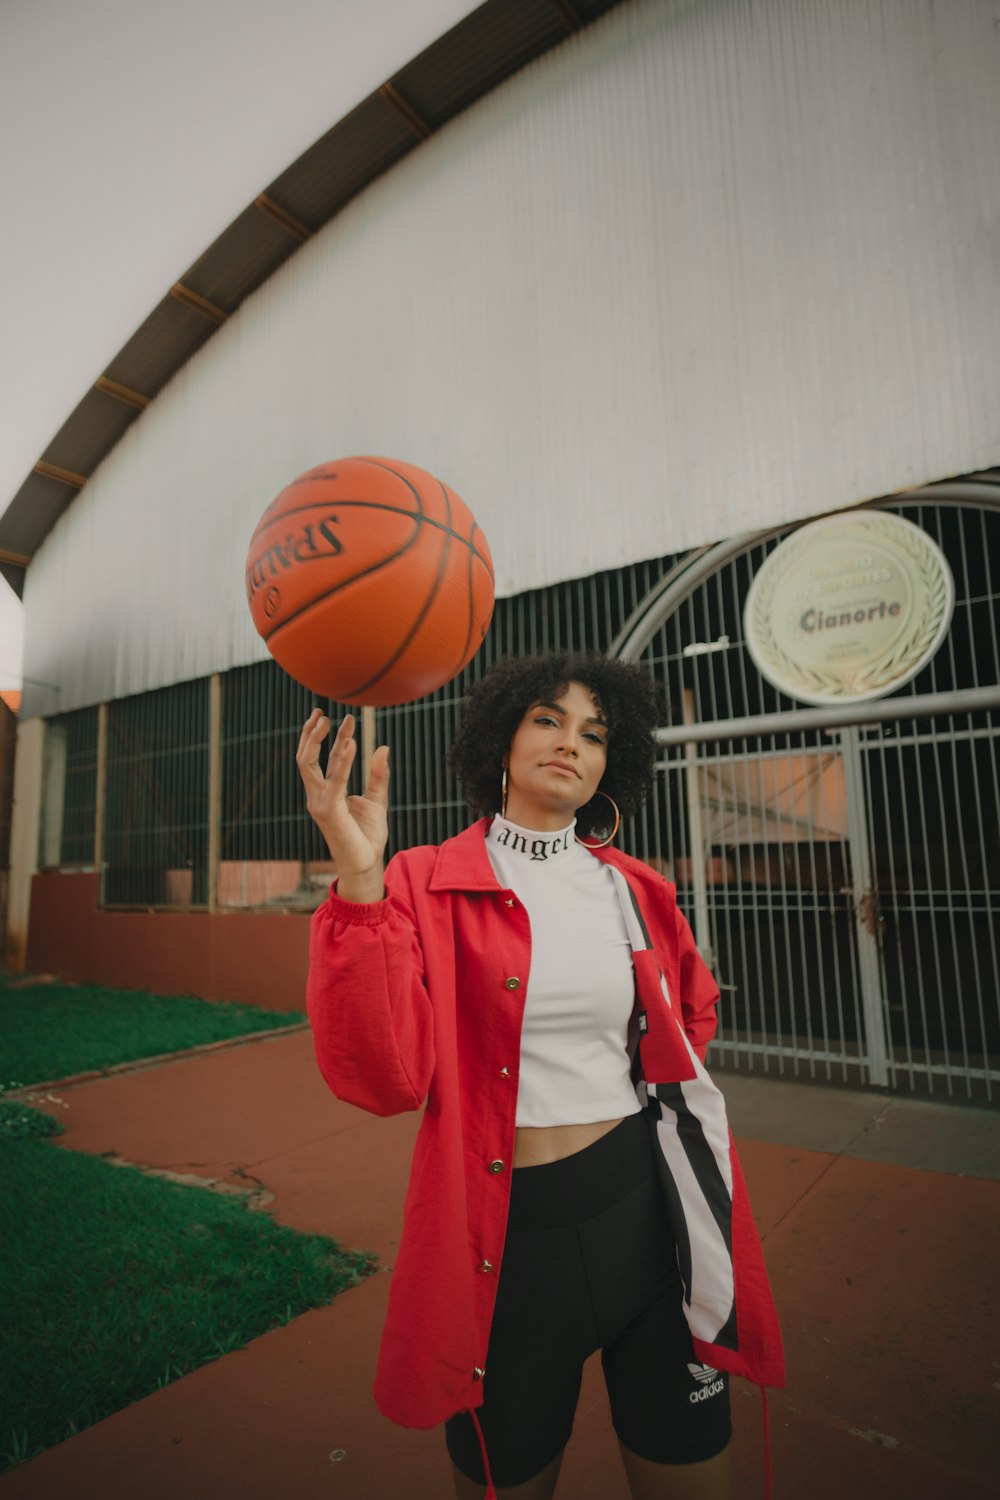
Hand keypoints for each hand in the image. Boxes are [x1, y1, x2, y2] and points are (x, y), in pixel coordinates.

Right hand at [296, 710, 388, 900]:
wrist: (367, 863)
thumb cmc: (368, 836)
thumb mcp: (377, 800)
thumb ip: (378, 775)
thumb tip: (383, 747)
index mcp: (327, 792)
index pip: (324, 758)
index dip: (332, 737)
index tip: (346, 717)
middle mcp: (317, 795)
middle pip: (305, 758)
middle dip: (311, 734)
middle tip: (321, 711)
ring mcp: (319, 803)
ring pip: (308, 765)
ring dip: (318, 741)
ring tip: (330, 720)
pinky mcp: (328, 811)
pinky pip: (333, 781)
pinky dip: (341, 761)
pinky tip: (350, 743)